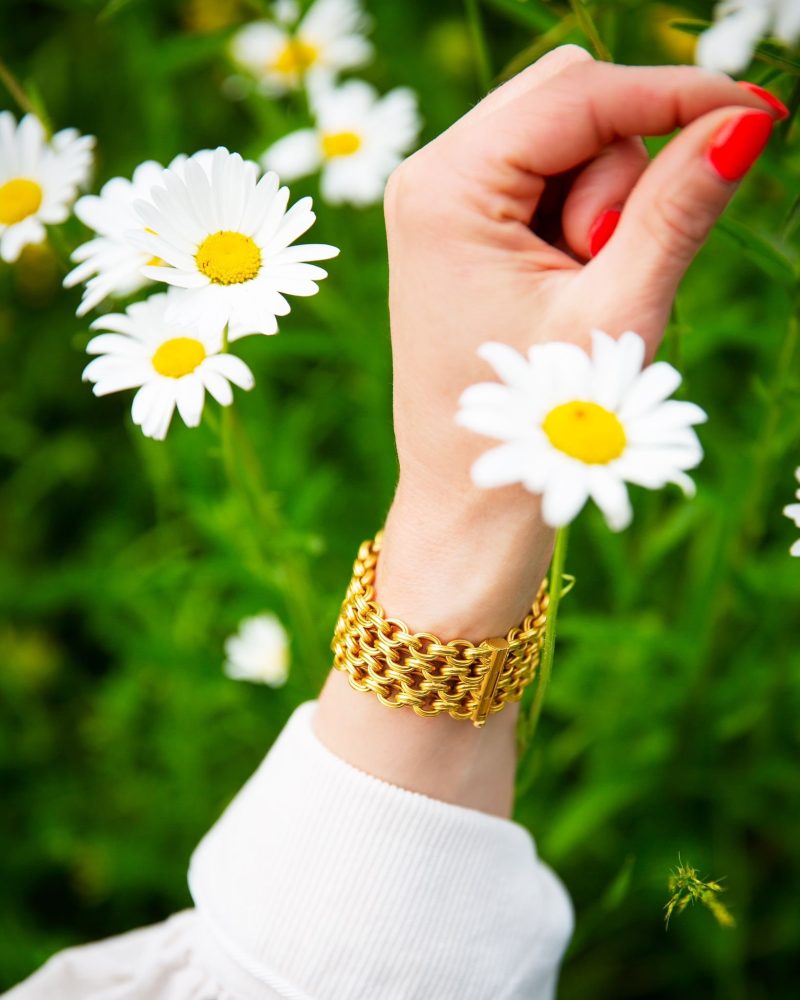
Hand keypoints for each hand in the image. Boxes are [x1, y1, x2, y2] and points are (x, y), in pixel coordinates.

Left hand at [316, 48, 779, 816]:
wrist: (471, 501)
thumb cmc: (533, 421)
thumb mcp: (616, 310)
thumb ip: (678, 207)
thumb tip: (742, 121)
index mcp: (445, 189)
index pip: (578, 93)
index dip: (673, 91)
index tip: (754, 109)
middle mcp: (430, 178)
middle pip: (566, 102)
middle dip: (617, 171)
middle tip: (604, 266)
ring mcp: (442, 202)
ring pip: (565, 144)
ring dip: (599, 209)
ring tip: (573, 301)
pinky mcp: (464, 230)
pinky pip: (549, 186)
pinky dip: (580, 225)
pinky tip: (564, 293)